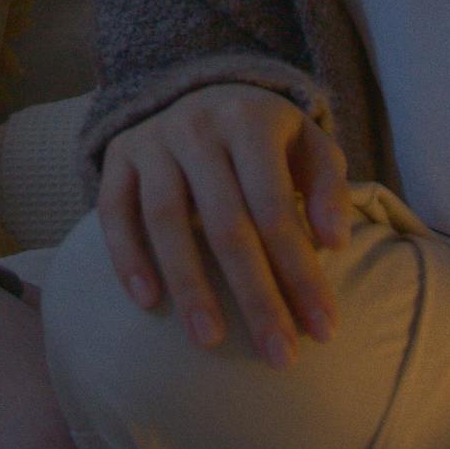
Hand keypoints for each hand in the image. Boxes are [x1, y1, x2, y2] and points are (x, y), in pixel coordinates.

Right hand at [99, 80, 352, 359]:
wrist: (204, 93)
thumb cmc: (268, 139)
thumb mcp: (310, 147)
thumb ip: (329, 189)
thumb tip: (335, 243)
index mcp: (251, 120)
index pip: (277, 209)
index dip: (301, 272)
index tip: (323, 331)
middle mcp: (198, 125)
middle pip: (226, 223)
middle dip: (256, 296)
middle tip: (278, 355)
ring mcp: (153, 140)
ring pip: (166, 219)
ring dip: (188, 285)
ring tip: (208, 340)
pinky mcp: (118, 156)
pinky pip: (114, 211)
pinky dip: (127, 257)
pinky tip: (147, 303)